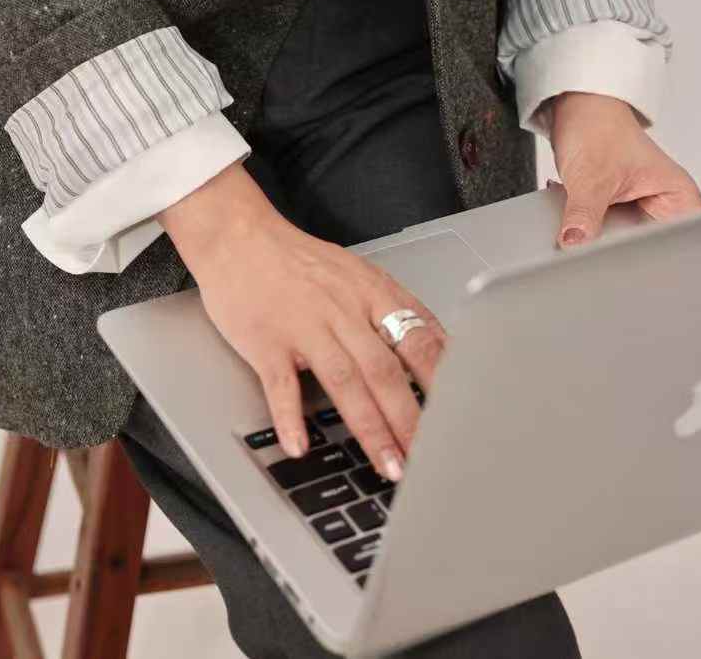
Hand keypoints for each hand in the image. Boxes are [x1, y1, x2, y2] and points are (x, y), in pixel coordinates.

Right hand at [158, 161, 445, 480]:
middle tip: (430, 461)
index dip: (443, 382)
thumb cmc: (298, 260)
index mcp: (370, 292)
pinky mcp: (266, 339)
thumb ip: (395, 308)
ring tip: (388, 466)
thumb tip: (441, 346)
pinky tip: (301, 445)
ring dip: (370, 428)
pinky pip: (280, 383)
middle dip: (411, 420)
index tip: (462, 418)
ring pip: (344, 381)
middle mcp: (342, 309)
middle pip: (385, 370)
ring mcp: (304, 324)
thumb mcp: (357, 272)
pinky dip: (291, 416)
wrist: (238, 234)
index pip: (418, 339)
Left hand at [546, 92, 700, 248]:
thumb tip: (576, 243)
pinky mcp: (619, 210)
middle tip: (588, 237)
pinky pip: (602, 231)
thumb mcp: (592, 177)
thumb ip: (584, 215)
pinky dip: (584, 224)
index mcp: (680, 198)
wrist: (576, 107)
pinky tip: (571, 210)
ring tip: (577, 215)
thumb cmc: (599, 126)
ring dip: (593, 233)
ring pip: (619, 242)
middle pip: (644, 247)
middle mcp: (666, 207)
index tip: (616, 254)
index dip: (645, 254)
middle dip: (612, 244)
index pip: (674, 243)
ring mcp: (642, 209)